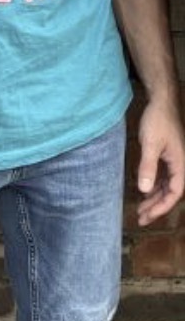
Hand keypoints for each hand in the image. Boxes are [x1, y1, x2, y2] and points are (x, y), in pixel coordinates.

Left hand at [137, 97, 184, 225]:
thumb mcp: (150, 144)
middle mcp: (179, 164)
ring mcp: (173, 161)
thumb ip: (148, 167)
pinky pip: (163, 177)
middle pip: (170, 192)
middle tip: (141, 218)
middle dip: (156, 207)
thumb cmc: (158, 121)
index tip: (148, 215)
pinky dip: (154, 187)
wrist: (161, 102)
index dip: (162, 206)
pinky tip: (144, 192)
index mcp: (180, 164)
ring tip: (140, 210)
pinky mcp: (167, 156)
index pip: (174, 192)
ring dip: (154, 198)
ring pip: (166, 186)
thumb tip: (144, 190)